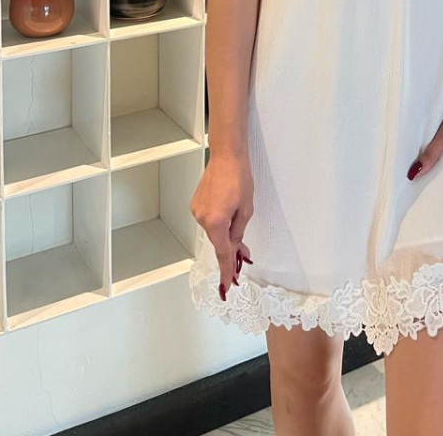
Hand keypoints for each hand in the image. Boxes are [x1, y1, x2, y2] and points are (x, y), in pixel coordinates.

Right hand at [190, 149, 254, 299]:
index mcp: (216, 222)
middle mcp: (202, 218)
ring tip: (239, 224)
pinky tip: (228, 214)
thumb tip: (237, 250)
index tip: (227, 286)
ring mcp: (197, 211)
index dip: (226, 271)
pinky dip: (218, 223)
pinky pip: (209, 221)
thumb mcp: (246, 209)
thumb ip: (239, 234)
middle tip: (244, 256)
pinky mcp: (196, 205)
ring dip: (225, 234)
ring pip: (214, 232)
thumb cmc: (239, 177)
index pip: (222, 254)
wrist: (227, 155)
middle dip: (231, 251)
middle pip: (218, 243)